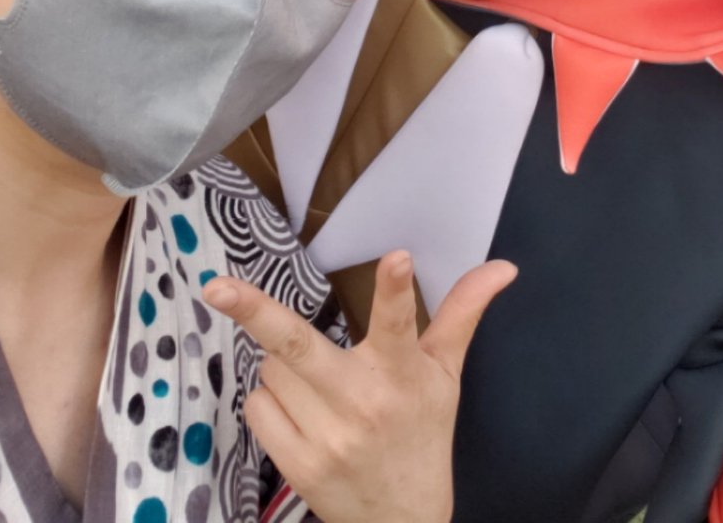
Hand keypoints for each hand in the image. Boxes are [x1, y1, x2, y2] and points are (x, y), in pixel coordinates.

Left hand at [203, 252, 516, 522]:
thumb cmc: (424, 434)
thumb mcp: (446, 374)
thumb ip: (462, 313)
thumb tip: (505, 266)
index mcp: (404, 375)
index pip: (402, 324)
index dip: (396, 290)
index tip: (397, 257)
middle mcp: (363, 404)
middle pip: (298, 346)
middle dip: (255, 311)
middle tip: (216, 286)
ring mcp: (325, 438)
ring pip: (273, 368)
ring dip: (284, 364)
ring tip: (319, 383)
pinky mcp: (296, 465)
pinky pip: (258, 405)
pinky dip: (271, 398)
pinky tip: (301, 411)